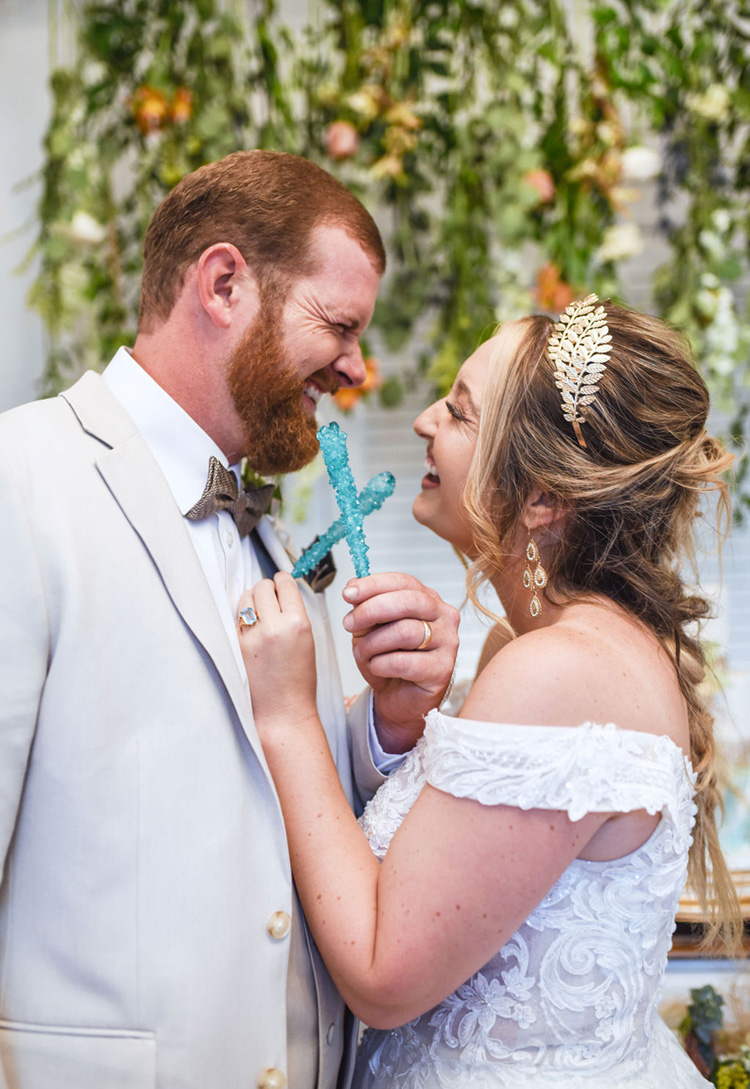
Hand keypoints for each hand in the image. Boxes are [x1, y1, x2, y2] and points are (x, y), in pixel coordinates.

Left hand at [237, 573, 318, 736]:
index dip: (283, 580)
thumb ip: (295, 613)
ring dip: (253, 598)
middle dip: (267, 588)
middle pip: (263, 586)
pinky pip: (238, 617)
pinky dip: (244, 616)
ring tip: (260, 609)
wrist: (283, 709)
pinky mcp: (237, 644)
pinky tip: (252, 625)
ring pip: (246, 597)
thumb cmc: (298, 678)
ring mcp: (252, 635)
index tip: (281, 581)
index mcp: (297, 623)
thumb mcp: (308, 639)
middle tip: (271, 596)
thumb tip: (282, 592)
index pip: (285, 584)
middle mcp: (274, 626)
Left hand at [342, 573, 459, 753]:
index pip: (403, 582)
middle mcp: (444, 616)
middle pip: (408, 601)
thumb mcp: (370, 629)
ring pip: (405, 631)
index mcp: (428, 599)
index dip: (374, 585)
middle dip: (371, 610)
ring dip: (373, 643)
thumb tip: (353, 585)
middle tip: (349, 624)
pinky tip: (377, 668)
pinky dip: (381, 664)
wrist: (398, 699)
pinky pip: (405, 662)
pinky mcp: (443, 669)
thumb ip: (365, 606)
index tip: (348, 594)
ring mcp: (448, 642)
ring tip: (363, 653)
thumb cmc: (388, 661)